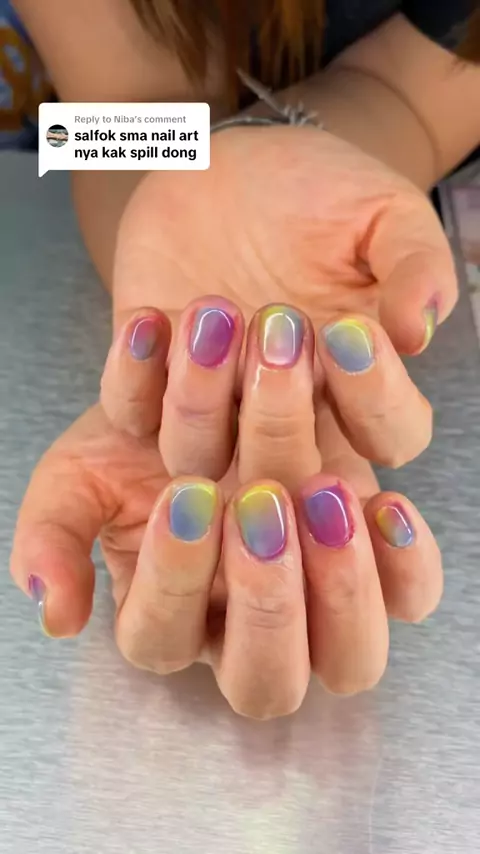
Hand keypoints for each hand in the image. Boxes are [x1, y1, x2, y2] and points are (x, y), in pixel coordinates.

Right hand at [11, 301, 441, 718]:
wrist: (209, 378)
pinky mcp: (373, 557)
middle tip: (258, 504)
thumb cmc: (141, 434)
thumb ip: (53, 536)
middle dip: (264, 597)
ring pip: (350, 659)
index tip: (185, 494)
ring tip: (322, 493)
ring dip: (340, 585)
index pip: (164, 639)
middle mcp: (245, 623)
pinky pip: (411, 597)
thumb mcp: (77, 473)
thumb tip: (55, 612)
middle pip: (266, 680)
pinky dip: (406, 564)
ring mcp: (315, 599)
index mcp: (168, 614)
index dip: (175, 578)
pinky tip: (385, 505)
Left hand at [113, 125, 457, 480]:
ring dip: (201, 397)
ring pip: (199, 456)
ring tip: (212, 310)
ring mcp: (214, 405)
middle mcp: (287, 413)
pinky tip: (151, 317)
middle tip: (276, 321)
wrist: (231, 169)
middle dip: (279, 412)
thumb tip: (417, 333)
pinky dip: (135, 376)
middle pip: (286, 473)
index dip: (375, 399)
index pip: (390, 435)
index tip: (349, 329)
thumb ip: (414, 265)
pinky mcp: (150, 380)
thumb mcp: (383, 212)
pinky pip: (131, 415)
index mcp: (358, 386)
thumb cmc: (319, 195)